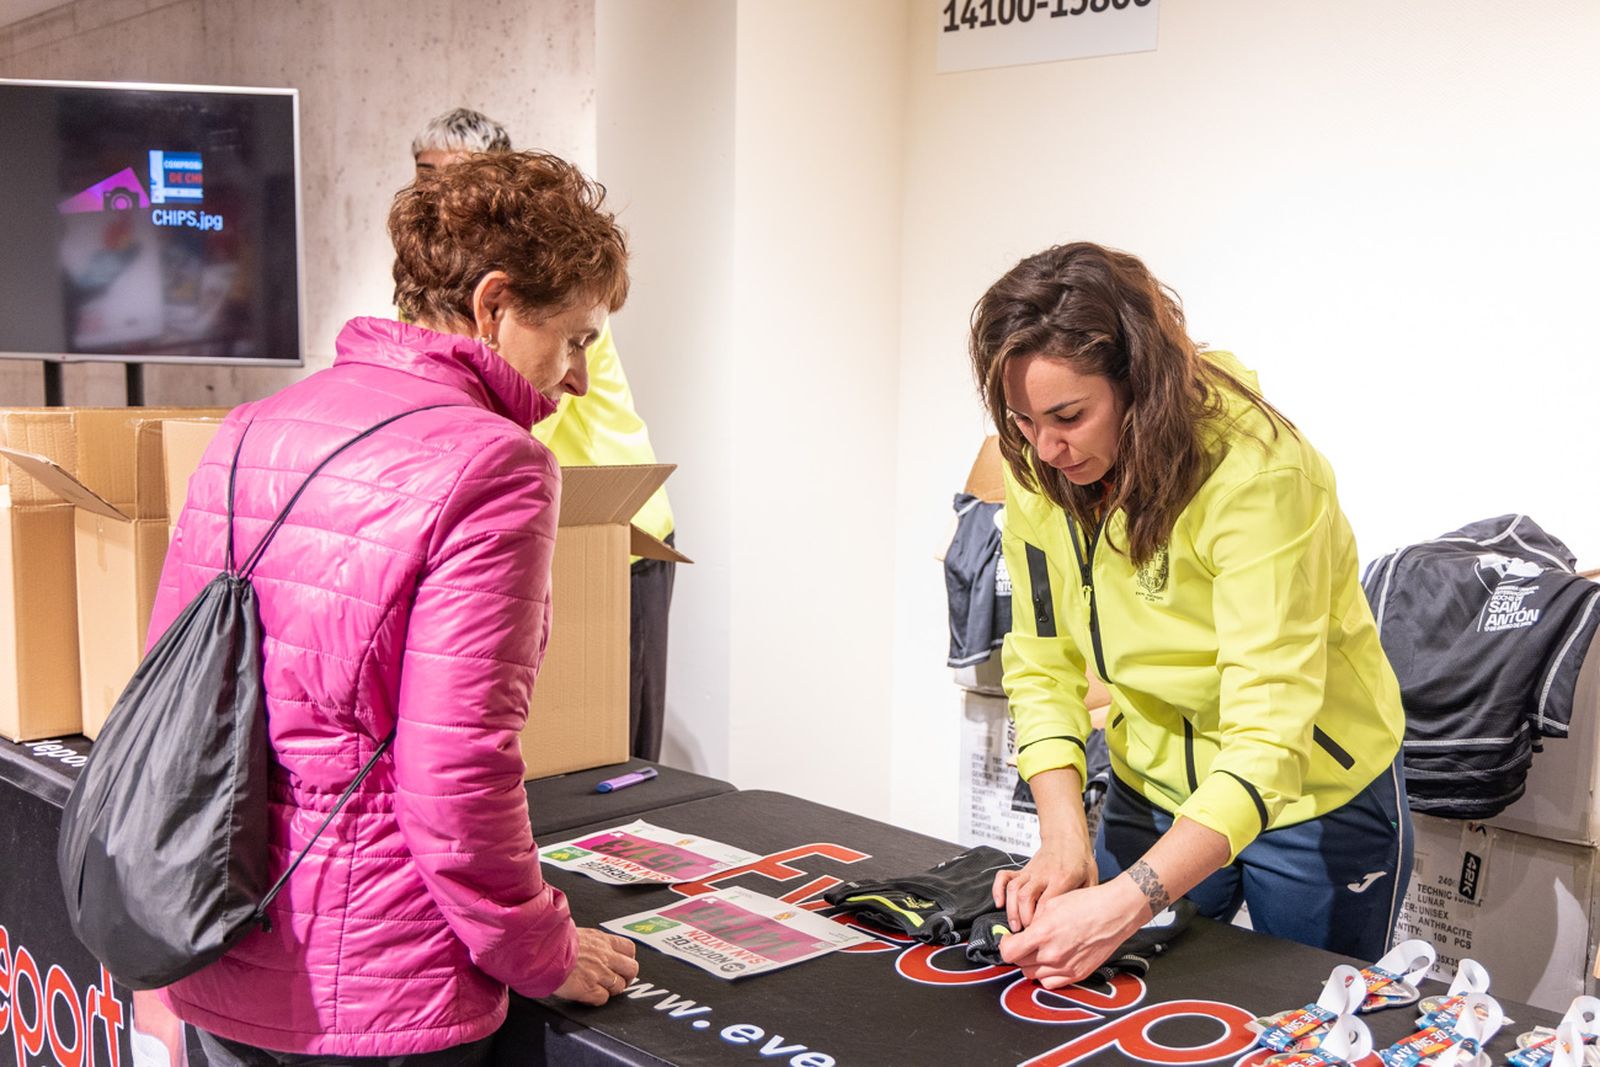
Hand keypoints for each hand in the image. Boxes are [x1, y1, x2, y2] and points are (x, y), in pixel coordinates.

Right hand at [553, 928, 639, 1005]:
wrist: (542, 951)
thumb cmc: (553, 940)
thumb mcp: (577, 933)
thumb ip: (590, 942)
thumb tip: (591, 946)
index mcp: (602, 940)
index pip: (629, 948)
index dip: (628, 959)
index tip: (622, 964)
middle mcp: (605, 956)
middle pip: (632, 969)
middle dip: (626, 976)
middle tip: (617, 980)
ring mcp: (599, 973)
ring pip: (620, 986)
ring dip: (611, 989)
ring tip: (599, 988)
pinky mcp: (589, 989)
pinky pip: (603, 998)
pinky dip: (597, 999)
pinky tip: (588, 995)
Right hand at [992, 836, 1096, 931]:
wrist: (1067, 838)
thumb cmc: (1079, 860)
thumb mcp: (1091, 879)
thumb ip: (1085, 899)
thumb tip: (1083, 921)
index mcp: (1062, 878)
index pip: (1046, 902)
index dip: (1040, 920)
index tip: (1041, 935)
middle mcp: (1043, 874)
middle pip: (1026, 896)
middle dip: (1024, 918)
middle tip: (1027, 934)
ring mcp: (1030, 871)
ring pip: (1014, 889)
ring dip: (1012, 910)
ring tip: (1016, 926)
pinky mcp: (1022, 869)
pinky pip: (1004, 877)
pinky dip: (998, 889)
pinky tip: (999, 903)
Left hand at [999, 876, 1147, 988]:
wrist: (1114, 913)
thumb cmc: (1086, 904)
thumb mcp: (1052, 904)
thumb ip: (1033, 922)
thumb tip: (1021, 931)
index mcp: (1043, 934)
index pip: (1008, 952)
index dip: (1005, 945)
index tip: (1009, 939)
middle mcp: (1052, 955)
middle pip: (1019, 964)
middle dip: (1018, 953)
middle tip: (1025, 942)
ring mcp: (1065, 968)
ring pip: (1033, 975)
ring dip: (1031, 964)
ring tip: (1039, 950)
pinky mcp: (1077, 975)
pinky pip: (1050, 983)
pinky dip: (1046, 975)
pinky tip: (1050, 962)